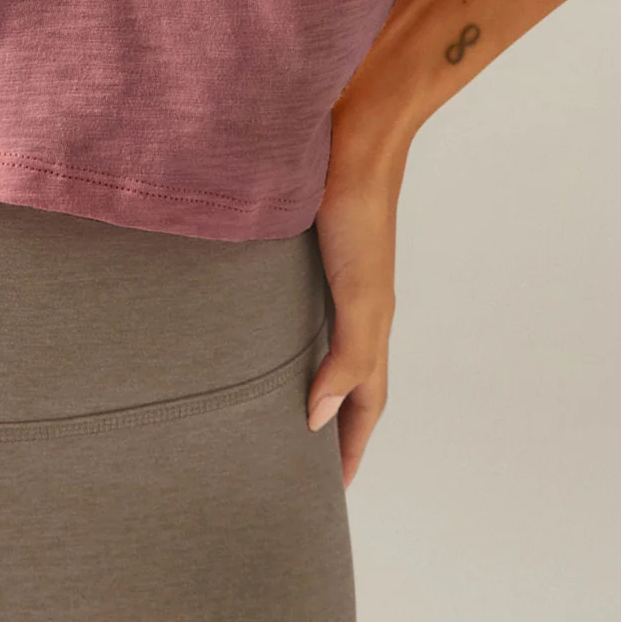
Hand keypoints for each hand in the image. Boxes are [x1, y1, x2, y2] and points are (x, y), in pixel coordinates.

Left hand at [303, 117, 407, 488]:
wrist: (348, 133)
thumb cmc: (357, 210)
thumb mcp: (360, 293)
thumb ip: (347, 356)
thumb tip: (315, 418)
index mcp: (371, 320)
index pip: (366, 400)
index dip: (354, 443)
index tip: (337, 488)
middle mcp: (350, 302)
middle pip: (345, 378)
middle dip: (329, 422)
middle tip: (299, 461)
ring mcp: (326, 275)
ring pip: (317, 343)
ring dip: (301, 379)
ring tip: (267, 407)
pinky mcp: (299, 247)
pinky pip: (290, 305)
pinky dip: (278, 331)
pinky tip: (249, 329)